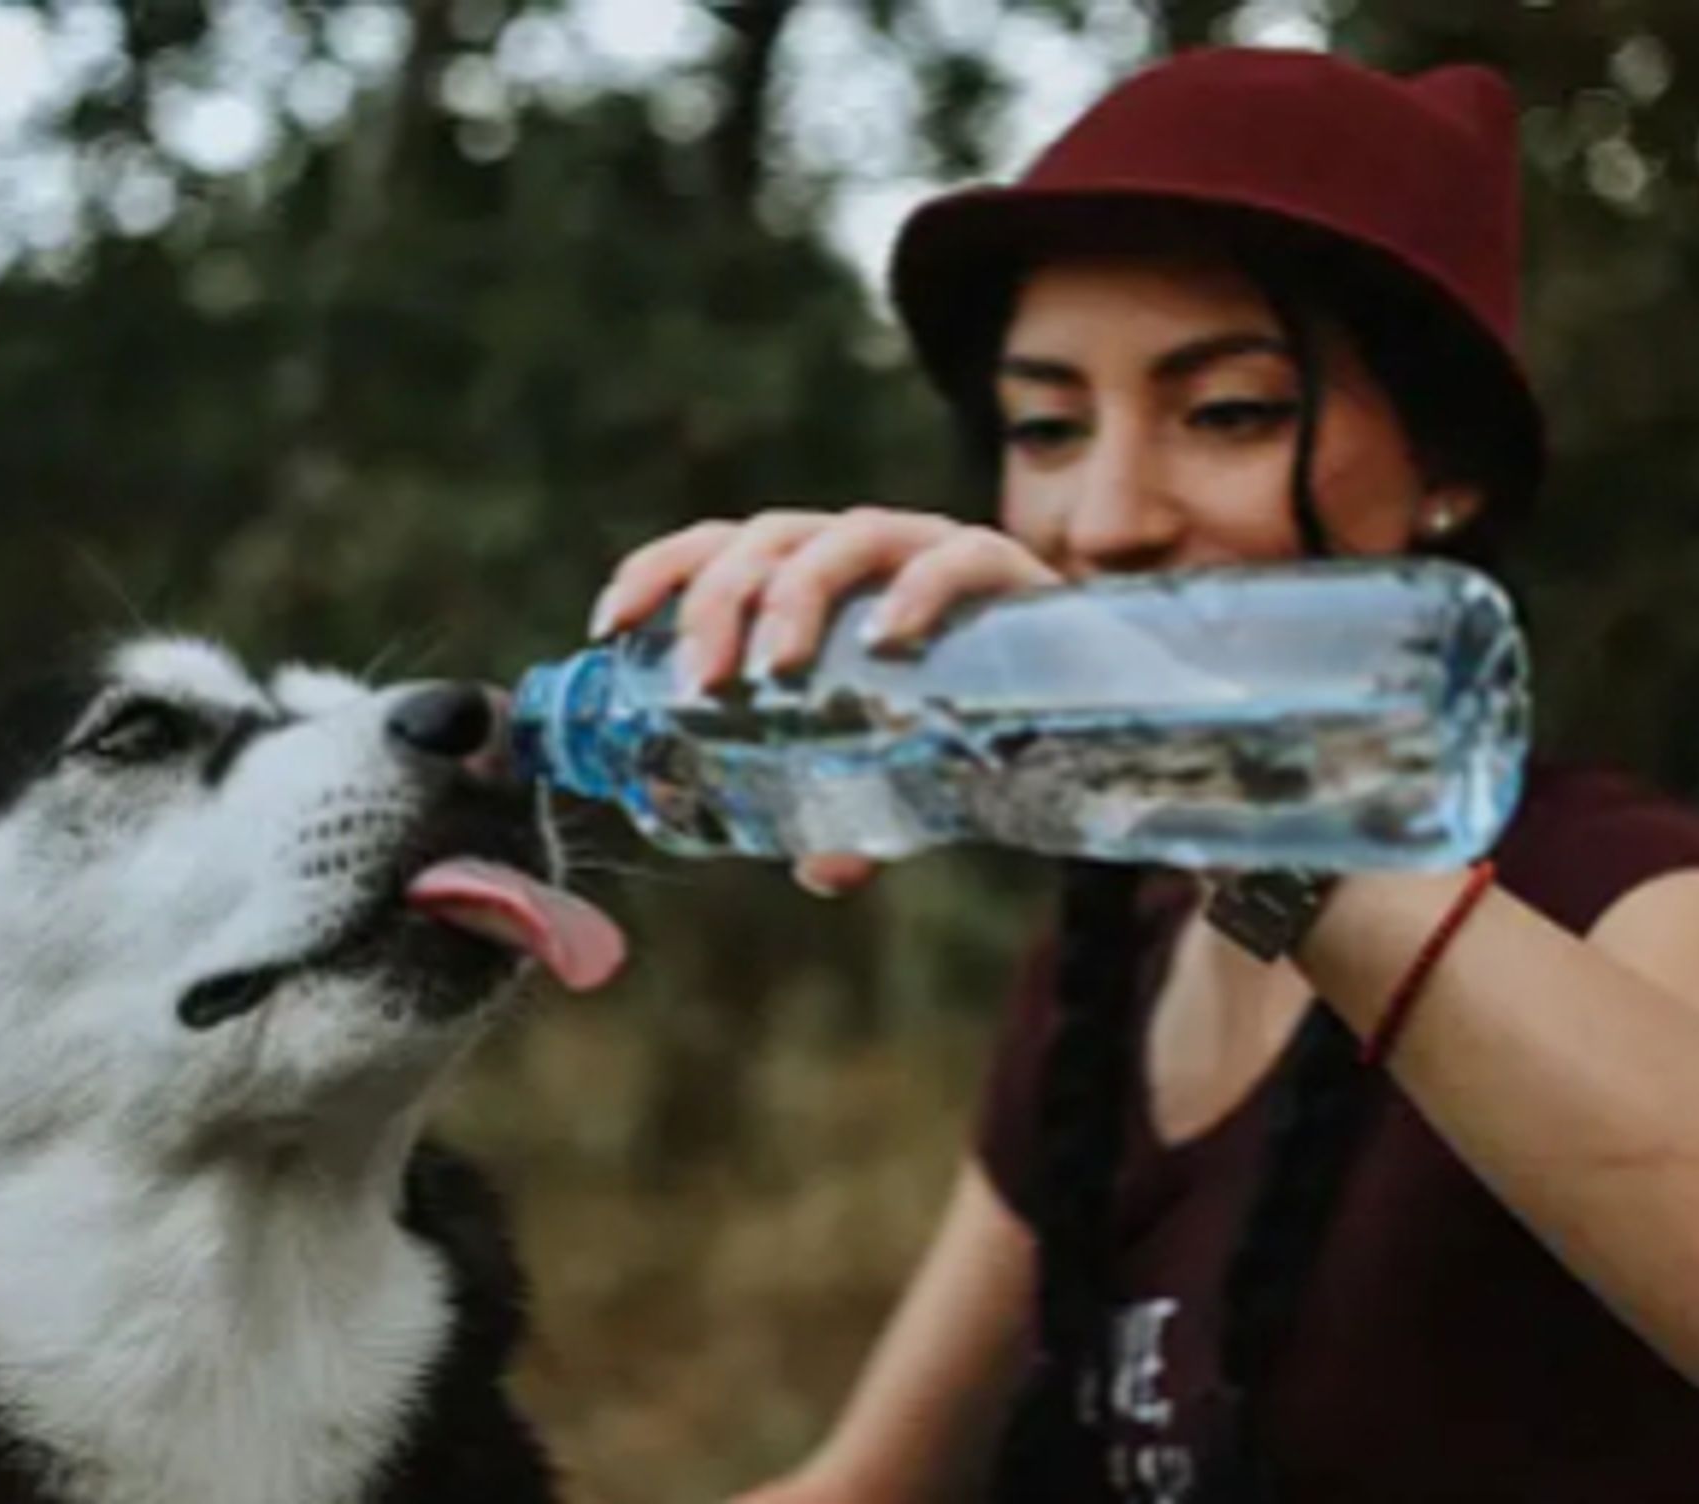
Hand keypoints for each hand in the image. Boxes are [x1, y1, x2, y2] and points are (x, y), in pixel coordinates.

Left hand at [592, 507, 1061, 894]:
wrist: (1088, 707)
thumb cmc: (963, 725)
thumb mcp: (885, 773)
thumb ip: (849, 813)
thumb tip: (820, 866)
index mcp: (814, 579)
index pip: (719, 547)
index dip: (659, 572)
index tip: (610, 625)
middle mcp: (864, 550)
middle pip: (770, 542)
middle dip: (721, 604)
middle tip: (702, 687)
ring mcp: (933, 549)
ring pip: (846, 537)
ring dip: (797, 597)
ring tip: (777, 673)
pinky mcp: (1004, 568)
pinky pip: (954, 559)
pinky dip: (915, 591)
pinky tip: (890, 640)